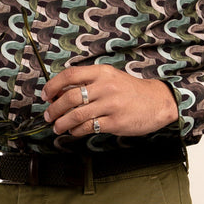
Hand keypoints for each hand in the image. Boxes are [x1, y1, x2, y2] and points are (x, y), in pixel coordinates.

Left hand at [41, 65, 177, 137]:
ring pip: (76, 115)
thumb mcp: (111, 78)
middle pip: (69, 97)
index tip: (45, 95)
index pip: (70, 75)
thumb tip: (60, 92)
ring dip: (62, 123)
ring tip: (57, 127)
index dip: (53, 85)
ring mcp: (110, 105)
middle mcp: (105, 87)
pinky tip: (74, 131)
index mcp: (102, 72)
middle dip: (54, 109)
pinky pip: (88, 127)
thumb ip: (88, 82)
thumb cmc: (130, 90)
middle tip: (48, 116)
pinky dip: (76, 131)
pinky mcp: (115, 122)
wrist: (158, 101)